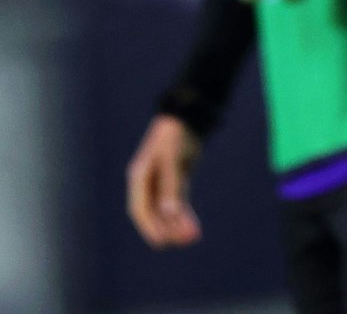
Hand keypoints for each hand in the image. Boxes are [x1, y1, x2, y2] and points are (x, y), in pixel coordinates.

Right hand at [127, 114, 202, 247]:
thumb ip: (171, 187)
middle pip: (154, 213)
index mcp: (139, 177)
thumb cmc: (175, 136)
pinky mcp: (174, 182)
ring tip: (192, 238)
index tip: (161, 242)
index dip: (149, 226)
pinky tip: (192, 227)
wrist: (186, 119)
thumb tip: (169, 214)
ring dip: (177, 224)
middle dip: (167, 228)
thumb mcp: (173, 160)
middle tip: (185, 241)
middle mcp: (146, 183)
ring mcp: (160, 183)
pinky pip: (177, 203)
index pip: (140, 208)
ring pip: (166, 210)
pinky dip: (184, 215)